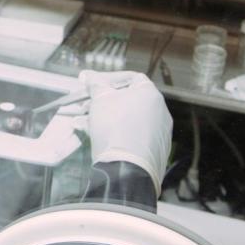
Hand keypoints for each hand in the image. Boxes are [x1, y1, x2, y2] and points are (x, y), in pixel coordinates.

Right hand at [71, 70, 172, 195]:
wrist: (127, 168)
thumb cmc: (115, 128)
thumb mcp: (100, 99)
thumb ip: (95, 83)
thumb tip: (88, 75)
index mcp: (151, 95)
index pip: (131, 78)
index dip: (109, 79)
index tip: (92, 84)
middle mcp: (160, 112)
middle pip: (128, 100)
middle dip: (103, 101)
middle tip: (85, 106)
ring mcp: (158, 133)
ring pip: (127, 119)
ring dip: (106, 117)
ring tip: (84, 123)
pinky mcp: (154, 151)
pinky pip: (132, 135)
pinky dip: (116, 133)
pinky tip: (96, 136)